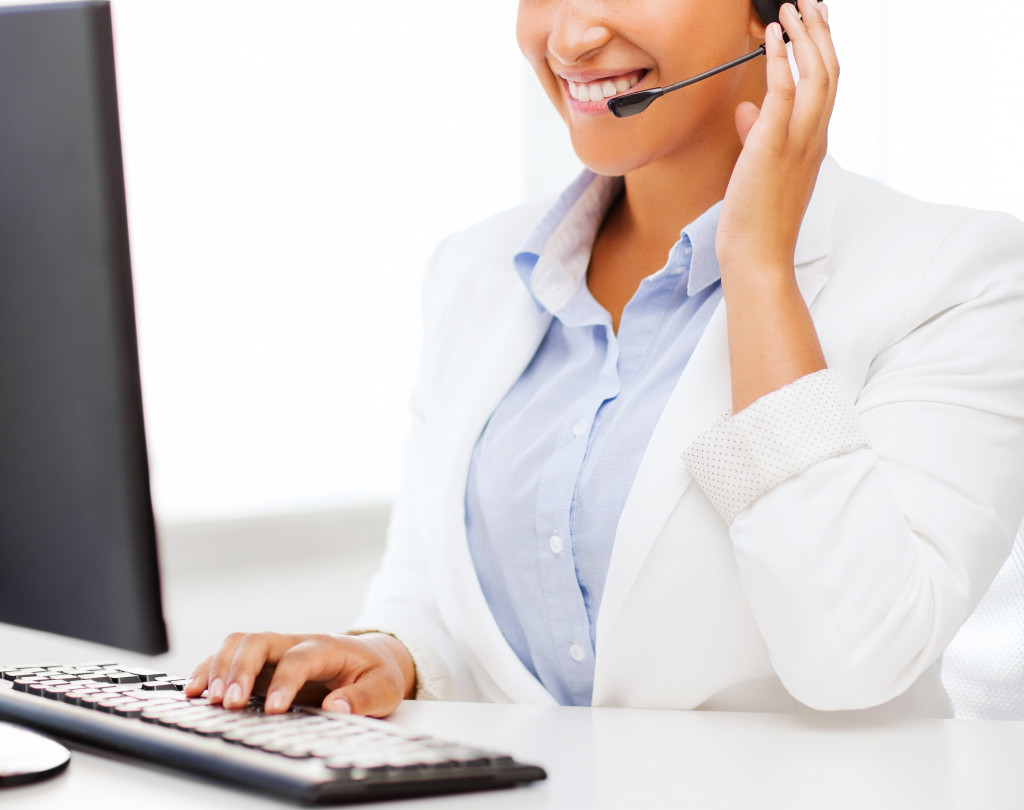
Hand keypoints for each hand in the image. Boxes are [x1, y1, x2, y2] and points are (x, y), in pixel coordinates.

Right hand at [185, 631, 415, 717]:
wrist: (371, 658)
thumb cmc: (375, 673)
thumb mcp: (384, 688)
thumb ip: (363, 698)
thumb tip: (336, 707)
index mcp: (327, 647)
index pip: (299, 657)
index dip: (285, 681)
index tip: (276, 709)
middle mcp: (295, 643)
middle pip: (259, 641)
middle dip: (241, 670)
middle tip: (232, 704)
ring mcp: (275, 651)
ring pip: (239, 643)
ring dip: (220, 669)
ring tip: (208, 700)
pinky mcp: (261, 664)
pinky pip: (228, 657)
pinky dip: (208, 670)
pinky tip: (195, 690)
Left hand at [716, 0, 837, 274]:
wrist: (757, 256)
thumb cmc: (756, 222)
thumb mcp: (758, 171)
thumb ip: (756, 136)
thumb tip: (747, 110)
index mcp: (814, 144)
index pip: (827, 88)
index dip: (823, 51)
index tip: (814, 26)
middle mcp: (814, 138)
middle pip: (829, 71)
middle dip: (820, 32)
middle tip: (808, 4)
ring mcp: (798, 140)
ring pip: (815, 73)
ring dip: (804, 36)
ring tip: (792, 9)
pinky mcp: (774, 144)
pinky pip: (782, 89)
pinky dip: (779, 58)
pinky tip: (771, 36)